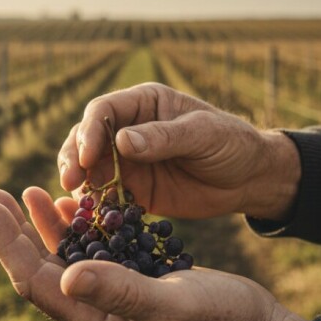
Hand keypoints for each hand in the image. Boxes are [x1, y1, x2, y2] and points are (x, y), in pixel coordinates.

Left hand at [0, 186, 308, 320]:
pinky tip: (74, 207)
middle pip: (39, 270)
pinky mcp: (133, 288)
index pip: (33, 281)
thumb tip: (64, 277)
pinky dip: (79, 230)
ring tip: (26, 191)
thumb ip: (119, 292)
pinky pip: (94, 258)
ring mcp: (114, 303)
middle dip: (14, 232)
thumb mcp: (171, 306)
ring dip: (44, 227)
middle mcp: (97, 316)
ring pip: (65, 261)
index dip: (7, 242)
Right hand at [58, 83, 299, 220]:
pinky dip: (95, 205)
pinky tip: (89, 218)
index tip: (85, 157)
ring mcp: (127, 160)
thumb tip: (122, 141)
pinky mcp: (133, 189)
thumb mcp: (203, 135)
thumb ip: (164, 137)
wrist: (250, 179)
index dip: (89, 132)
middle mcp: (128, 128)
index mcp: (143, 103)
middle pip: (85, 138)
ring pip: (89, 168)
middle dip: (73, 158)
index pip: (103, 111)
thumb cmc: (231, 144)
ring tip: (76, 201)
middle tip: (70, 182)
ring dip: (79, 183)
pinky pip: (105, 195)